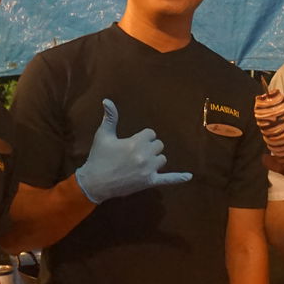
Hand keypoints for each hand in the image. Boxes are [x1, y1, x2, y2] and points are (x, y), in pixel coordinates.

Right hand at [73, 99, 191, 202]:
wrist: (95, 183)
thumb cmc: (98, 158)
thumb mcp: (103, 136)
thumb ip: (110, 118)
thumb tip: (107, 100)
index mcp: (135, 143)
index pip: (151, 133)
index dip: (142, 137)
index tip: (132, 142)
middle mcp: (145, 156)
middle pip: (159, 145)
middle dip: (149, 147)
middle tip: (136, 152)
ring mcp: (149, 170)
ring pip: (162, 159)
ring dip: (155, 159)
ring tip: (141, 162)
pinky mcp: (149, 182)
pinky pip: (168, 179)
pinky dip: (179, 178)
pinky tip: (189, 176)